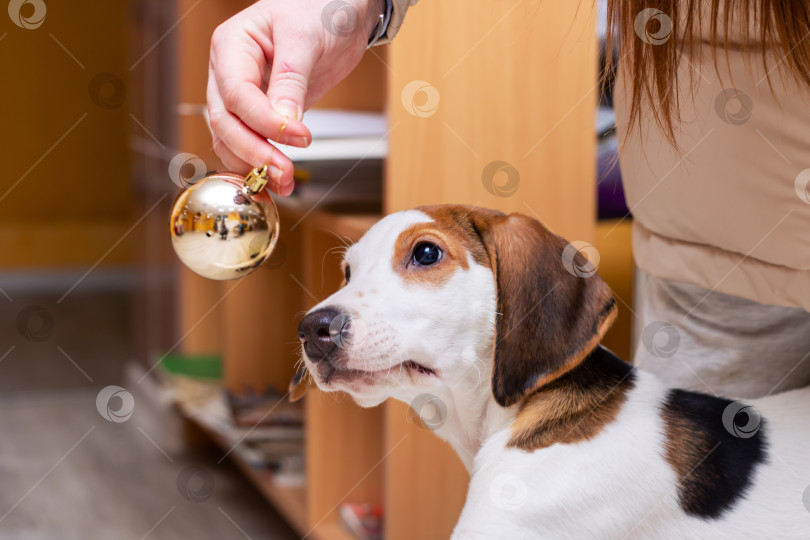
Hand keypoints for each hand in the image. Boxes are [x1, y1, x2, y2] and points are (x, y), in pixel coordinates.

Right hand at [208, 0, 382, 194]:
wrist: (339, 11)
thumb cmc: (319, 8)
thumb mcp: (306, 37)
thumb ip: (291, 80)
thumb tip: (284, 120)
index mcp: (232, 46)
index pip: (237, 94)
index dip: (265, 121)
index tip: (299, 136)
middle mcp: (229, 72)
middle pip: (226, 122)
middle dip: (254, 151)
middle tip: (284, 172)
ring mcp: (242, 94)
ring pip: (231, 139)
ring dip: (254, 165)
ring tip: (284, 182)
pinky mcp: (260, 112)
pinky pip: (249, 142)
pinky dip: (260, 162)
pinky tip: (278, 178)